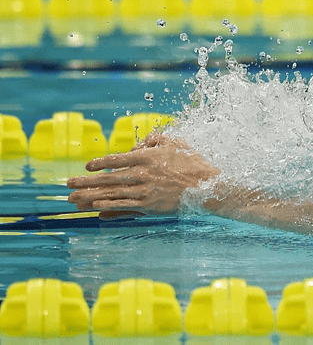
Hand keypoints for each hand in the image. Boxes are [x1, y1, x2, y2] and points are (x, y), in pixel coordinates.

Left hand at [67, 133, 219, 217]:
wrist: (207, 186)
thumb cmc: (193, 162)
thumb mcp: (174, 142)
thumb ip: (153, 139)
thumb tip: (136, 145)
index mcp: (147, 157)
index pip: (116, 159)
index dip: (99, 163)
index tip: (87, 166)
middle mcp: (142, 174)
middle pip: (107, 178)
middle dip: (85, 182)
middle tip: (68, 183)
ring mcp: (145, 192)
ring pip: (111, 194)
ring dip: (90, 197)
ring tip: (73, 199)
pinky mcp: (149, 206)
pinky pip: (123, 207)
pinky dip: (108, 208)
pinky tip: (95, 210)